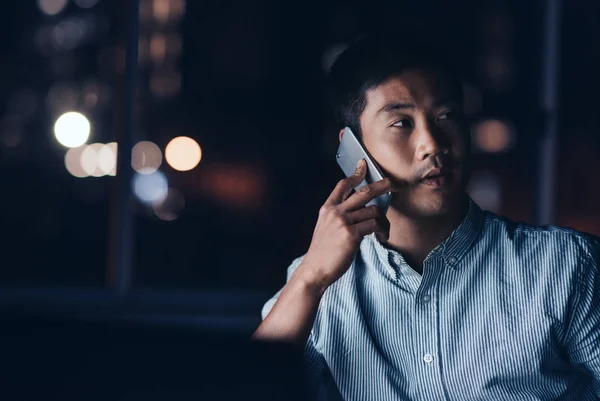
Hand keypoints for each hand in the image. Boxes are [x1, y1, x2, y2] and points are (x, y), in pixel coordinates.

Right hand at [298, 159, 398, 291]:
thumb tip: (362, 210)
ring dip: (384, 221)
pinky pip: (375, 225)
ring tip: (383, 232)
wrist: (315, 269)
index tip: (363, 165)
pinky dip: (382, 231)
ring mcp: (343, 222)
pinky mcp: (351, 234)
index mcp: (327, 208)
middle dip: (382, 185)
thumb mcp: (325, 228)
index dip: (355, 174)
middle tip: (393, 185)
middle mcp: (335, 212)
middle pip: (364, 192)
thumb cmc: (323, 252)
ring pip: (374, 211)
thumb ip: (339, 216)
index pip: (343, 185)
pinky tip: (382, 238)